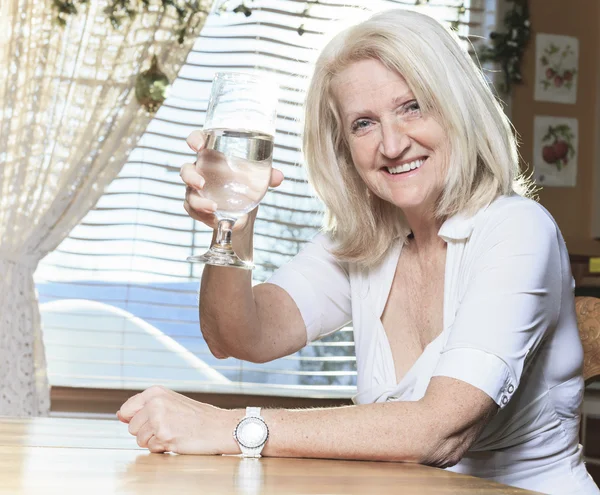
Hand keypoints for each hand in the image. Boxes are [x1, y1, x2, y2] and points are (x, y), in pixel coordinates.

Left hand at [117, 385, 241, 454]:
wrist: (219, 426)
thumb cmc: (197, 416)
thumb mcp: (170, 402)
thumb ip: (145, 407)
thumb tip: (119, 415)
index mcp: (155, 392)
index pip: (127, 409)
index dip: (135, 419)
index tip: (151, 421)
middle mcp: (155, 403)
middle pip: (132, 427)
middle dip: (146, 432)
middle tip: (168, 427)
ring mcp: (159, 420)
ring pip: (139, 440)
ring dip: (154, 441)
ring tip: (173, 433)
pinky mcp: (164, 436)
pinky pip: (152, 448)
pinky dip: (162, 448)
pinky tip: (177, 440)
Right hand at [180, 130, 283, 229]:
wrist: (244, 213)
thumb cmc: (246, 186)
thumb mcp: (257, 179)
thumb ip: (267, 175)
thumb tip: (279, 177)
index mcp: (212, 156)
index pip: (198, 141)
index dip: (195, 139)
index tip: (198, 145)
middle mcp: (201, 171)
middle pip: (186, 169)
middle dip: (190, 175)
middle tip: (201, 183)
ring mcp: (197, 190)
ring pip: (188, 193)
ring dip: (198, 201)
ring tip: (213, 207)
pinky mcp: (197, 207)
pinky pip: (193, 210)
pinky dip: (202, 215)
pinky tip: (214, 218)